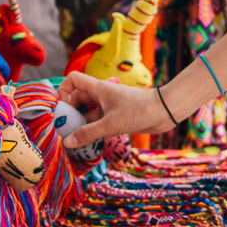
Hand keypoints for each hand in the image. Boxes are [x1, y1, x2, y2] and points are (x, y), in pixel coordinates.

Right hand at [57, 72, 173, 148]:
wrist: (165, 112)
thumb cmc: (139, 110)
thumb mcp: (111, 123)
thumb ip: (88, 133)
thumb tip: (67, 141)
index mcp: (98, 88)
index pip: (73, 80)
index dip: (63, 91)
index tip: (62, 108)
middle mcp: (101, 96)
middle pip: (77, 100)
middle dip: (70, 114)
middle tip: (65, 130)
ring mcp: (109, 107)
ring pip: (88, 115)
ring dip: (81, 126)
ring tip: (75, 142)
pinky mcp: (117, 118)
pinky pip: (99, 125)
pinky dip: (94, 133)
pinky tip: (91, 146)